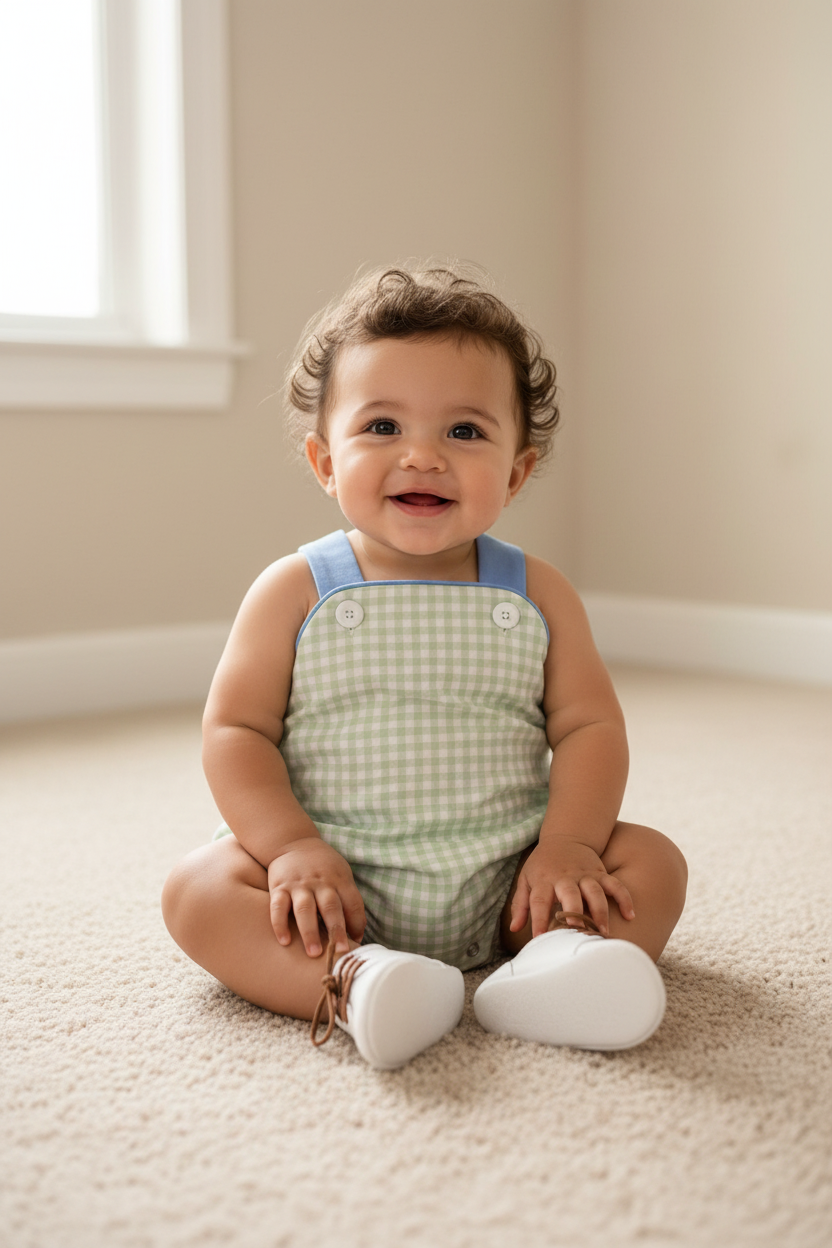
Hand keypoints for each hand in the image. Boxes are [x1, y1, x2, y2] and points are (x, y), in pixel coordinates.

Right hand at [267, 838, 365, 957]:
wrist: (292, 842)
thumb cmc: (322, 865)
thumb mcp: (340, 873)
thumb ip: (347, 898)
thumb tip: (357, 932)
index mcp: (339, 879)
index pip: (353, 902)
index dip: (357, 923)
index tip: (357, 942)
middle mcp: (320, 882)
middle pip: (331, 907)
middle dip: (337, 930)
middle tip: (341, 952)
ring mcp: (299, 884)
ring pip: (305, 909)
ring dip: (310, 932)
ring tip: (314, 953)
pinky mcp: (279, 887)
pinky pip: (278, 907)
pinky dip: (280, 924)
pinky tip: (284, 941)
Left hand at [509, 838, 634, 938]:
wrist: (565, 837)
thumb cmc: (542, 864)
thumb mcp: (526, 879)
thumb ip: (521, 904)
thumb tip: (514, 928)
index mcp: (543, 880)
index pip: (539, 900)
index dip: (539, 919)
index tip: (540, 937)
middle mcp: (565, 877)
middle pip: (570, 895)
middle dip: (575, 913)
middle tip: (578, 933)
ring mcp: (585, 874)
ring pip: (595, 892)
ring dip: (600, 911)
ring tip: (604, 932)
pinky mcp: (600, 873)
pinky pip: (615, 885)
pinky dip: (624, 898)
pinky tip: (630, 915)